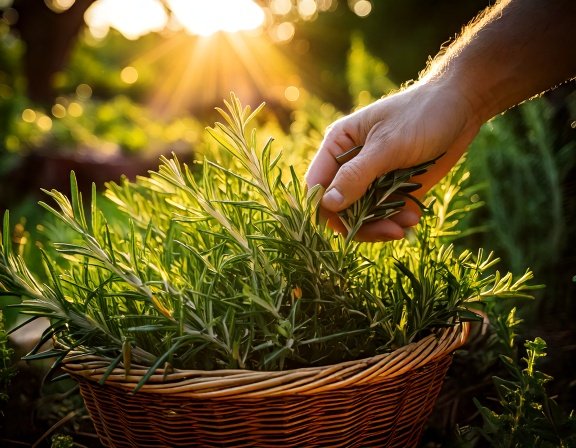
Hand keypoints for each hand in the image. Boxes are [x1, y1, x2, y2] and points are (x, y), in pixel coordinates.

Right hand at [305, 79, 482, 241]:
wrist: (461, 108)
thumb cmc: (420, 115)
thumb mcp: (387, 145)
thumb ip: (356, 175)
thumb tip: (327, 204)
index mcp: (337, 147)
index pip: (317, 186)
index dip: (324, 209)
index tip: (347, 225)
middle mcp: (349, 166)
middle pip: (338, 209)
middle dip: (361, 224)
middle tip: (391, 230)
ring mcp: (371, 180)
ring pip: (361, 217)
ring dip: (381, 225)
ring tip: (408, 223)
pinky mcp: (393, 190)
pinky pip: (384, 215)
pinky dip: (397, 221)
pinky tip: (414, 217)